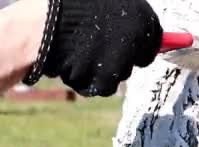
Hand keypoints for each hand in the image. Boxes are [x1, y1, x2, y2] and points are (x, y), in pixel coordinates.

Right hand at [43, 0, 162, 96]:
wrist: (44, 21)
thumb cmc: (70, 5)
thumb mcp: (105, 2)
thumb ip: (122, 16)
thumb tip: (137, 34)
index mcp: (142, 16)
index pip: (154, 40)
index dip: (140, 45)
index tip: (131, 48)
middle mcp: (138, 41)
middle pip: (133, 61)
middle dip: (117, 59)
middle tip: (94, 48)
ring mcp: (121, 62)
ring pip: (116, 77)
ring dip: (100, 71)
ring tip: (77, 54)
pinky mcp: (104, 81)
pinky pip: (98, 87)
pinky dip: (86, 81)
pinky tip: (70, 65)